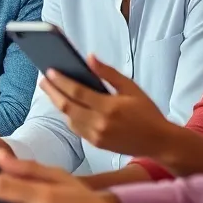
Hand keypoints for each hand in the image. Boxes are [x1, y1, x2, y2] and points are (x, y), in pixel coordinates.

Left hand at [40, 55, 176, 157]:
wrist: (159, 142)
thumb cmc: (147, 112)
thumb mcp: (131, 88)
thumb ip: (108, 73)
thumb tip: (89, 58)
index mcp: (109, 107)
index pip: (77, 92)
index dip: (61, 81)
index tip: (49, 71)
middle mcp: (99, 123)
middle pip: (67, 106)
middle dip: (52, 92)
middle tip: (43, 79)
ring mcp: (96, 136)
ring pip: (68, 118)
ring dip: (58, 104)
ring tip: (51, 90)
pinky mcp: (96, 144)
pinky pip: (75, 128)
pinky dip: (68, 116)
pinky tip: (66, 105)